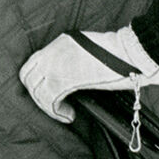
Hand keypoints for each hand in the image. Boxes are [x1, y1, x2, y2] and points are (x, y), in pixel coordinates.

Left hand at [19, 27, 158, 124]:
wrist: (131, 53)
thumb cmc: (119, 56)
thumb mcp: (88, 52)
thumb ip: (73, 62)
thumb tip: (69, 81)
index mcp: (59, 43)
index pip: (32, 63)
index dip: (36, 83)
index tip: (50, 94)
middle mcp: (54, 51)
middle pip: (28, 77)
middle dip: (39, 96)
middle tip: (56, 106)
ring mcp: (56, 63)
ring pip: (37, 91)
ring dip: (48, 107)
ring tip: (65, 113)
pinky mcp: (64, 78)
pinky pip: (49, 100)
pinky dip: (56, 112)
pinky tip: (69, 115)